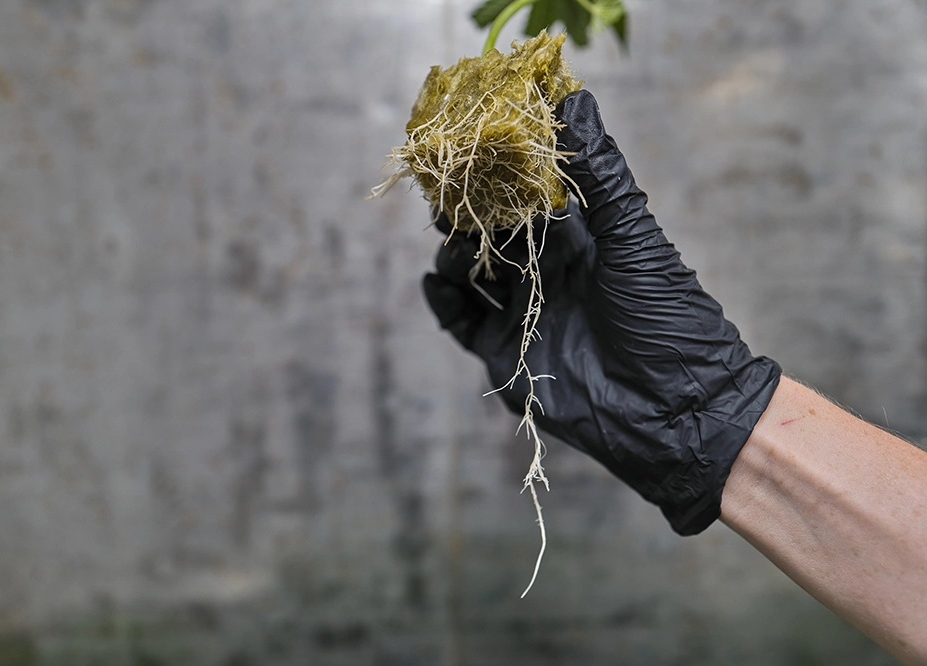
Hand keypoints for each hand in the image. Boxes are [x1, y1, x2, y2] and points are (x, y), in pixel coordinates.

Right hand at [422, 90, 781, 534]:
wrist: (674, 410)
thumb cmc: (666, 317)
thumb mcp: (633, 237)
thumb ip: (600, 174)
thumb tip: (575, 98)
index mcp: (580, 241)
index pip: (529, 197)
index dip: (502, 172)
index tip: (476, 145)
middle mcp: (548, 273)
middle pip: (493, 233)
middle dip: (469, 212)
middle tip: (449, 191)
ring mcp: (524, 313)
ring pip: (472, 272)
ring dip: (456, 252)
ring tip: (454, 241)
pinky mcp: (504, 354)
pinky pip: (461, 320)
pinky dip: (444, 299)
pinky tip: (438, 280)